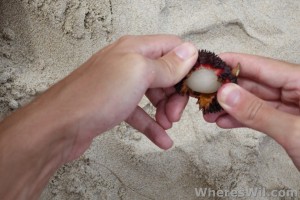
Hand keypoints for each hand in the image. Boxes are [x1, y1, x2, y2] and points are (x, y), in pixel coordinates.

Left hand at [58, 35, 196, 159]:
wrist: (60, 126)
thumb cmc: (94, 96)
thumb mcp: (138, 73)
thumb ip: (166, 64)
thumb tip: (188, 52)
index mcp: (134, 49)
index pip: (171, 47)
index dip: (187, 64)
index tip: (195, 83)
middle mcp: (127, 63)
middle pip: (164, 73)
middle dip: (175, 93)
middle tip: (177, 111)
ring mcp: (120, 85)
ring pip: (153, 94)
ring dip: (165, 110)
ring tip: (169, 124)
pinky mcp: (114, 105)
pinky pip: (140, 113)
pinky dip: (152, 126)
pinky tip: (161, 139)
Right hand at [204, 53, 299, 169]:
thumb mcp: (295, 131)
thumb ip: (259, 112)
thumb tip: (228, 94)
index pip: (263, 66)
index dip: (234, 63)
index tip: (211, 64)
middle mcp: (297, 91)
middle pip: (255, 83)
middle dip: (227, 88)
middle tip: (204, 91)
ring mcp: (291, 108)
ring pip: (253, 101)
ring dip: (229, 106)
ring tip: (208, 111)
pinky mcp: (286, 123)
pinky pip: (258, 116)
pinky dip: (240, 119)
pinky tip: (224, 121)